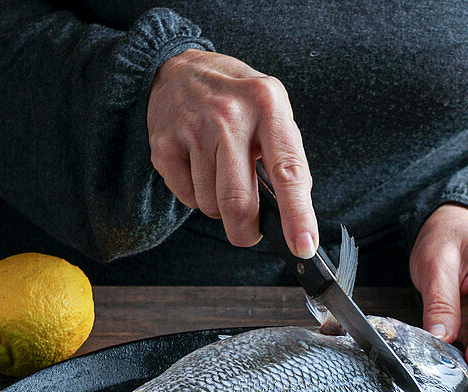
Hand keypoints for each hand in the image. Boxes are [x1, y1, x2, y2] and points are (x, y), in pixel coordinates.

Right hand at [146, 49, 317, 256]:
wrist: (179, 69)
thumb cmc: (237, 100)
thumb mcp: (273, 113)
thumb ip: (286, 159)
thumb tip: (295, 217)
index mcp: (268, 106)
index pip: (288, 172)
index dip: (298, 215)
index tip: (303, 247)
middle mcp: (229, 116)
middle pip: (239, 202)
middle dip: (246, 231)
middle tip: (249, 232)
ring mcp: (192, 129)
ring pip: (211, 205)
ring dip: (220, 208)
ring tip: (222, 177)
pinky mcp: (163, 144)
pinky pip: (186, 197)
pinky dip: (197, 197)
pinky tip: (200, 169)